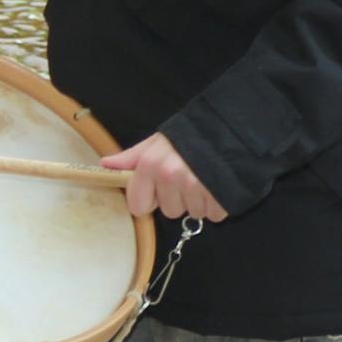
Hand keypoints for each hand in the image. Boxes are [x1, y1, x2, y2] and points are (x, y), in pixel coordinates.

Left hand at [102, 133, 225, 222]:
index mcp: (152, 165)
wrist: (235, 126)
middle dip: (180, 198)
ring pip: (193, 213)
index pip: (139, 206)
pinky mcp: (220, 197)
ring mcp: (196, 187)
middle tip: (190, 176)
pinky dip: (218, 204)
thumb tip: (106, 163)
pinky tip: (219, 185)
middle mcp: (171, 177)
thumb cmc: (192, 135)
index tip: (160, 187)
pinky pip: (214, 214)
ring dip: (200, 201)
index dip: (150, 198)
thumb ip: (133, 156)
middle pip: (170, 211)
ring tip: (207, 178)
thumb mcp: (159, 141)